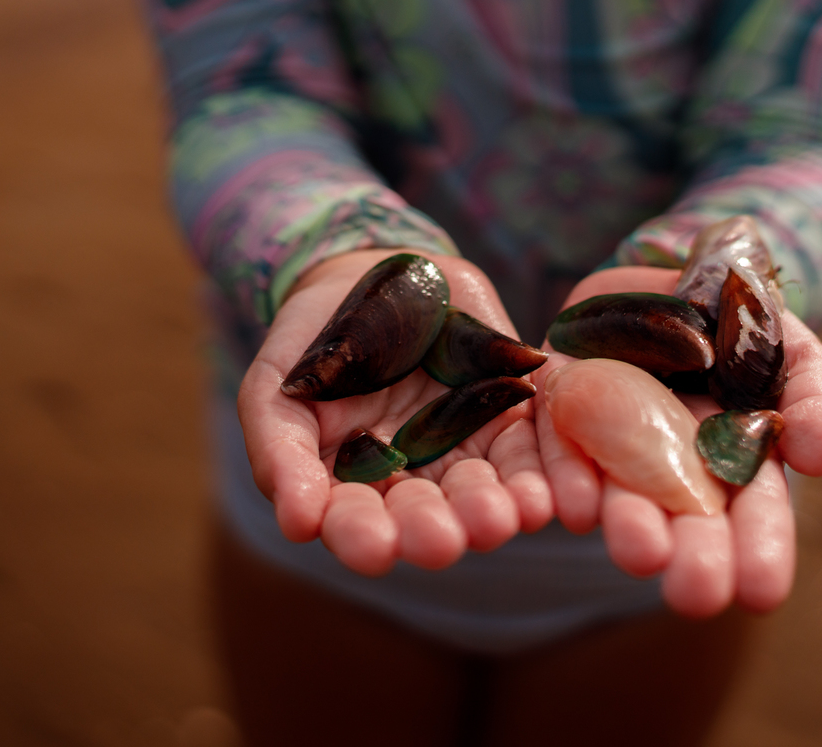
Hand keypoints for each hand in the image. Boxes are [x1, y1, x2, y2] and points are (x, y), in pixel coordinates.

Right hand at [238, 250, 552, 575]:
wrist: (372, 274)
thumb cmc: (312, 341)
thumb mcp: (276, 388)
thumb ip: (281, 453)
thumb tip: (299, 524)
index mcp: (350, 487)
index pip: (356, 524)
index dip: (363, 537)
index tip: (375, 547)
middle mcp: (414, 484)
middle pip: (426, 518)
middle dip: (434, 531)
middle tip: (444, 541)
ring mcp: (465, 451)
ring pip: (483, 494)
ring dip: (493, 512)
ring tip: (501, 519)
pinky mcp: (510, 416)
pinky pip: (529, 450)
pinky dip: (540, 475)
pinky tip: (545, 495)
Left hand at [535, 266, 821, 616]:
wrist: (657, 274)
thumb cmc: (735, 318)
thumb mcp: (787, 345)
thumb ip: (809, 394)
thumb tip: (821, 460)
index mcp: (731, 458)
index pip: (750, 512)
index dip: (757, 550)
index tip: (759, 592)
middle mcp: (667, 464)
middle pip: (683, 517)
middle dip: (692, 556)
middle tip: (696, 594)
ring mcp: (607, 440)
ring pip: (616, 492)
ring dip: (629, 524)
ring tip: (639, 554)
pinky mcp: (554, 409)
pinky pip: (551, 447)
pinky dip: (564, 475)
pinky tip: (575, 507)